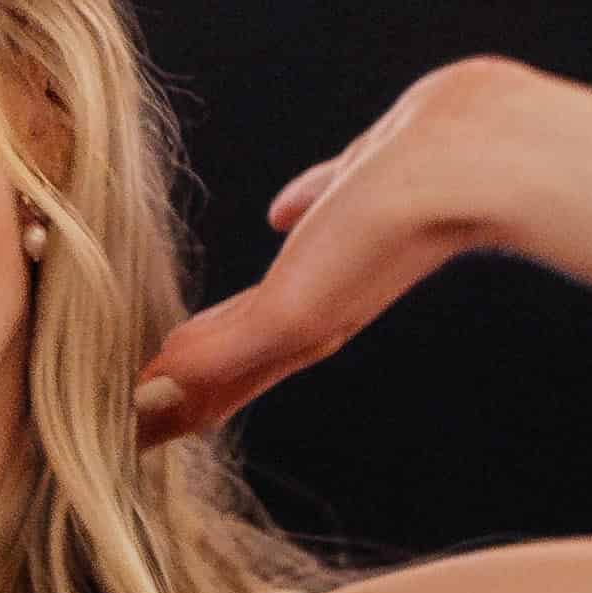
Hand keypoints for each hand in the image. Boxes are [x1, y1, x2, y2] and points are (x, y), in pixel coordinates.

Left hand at [146, 58, 548, 444]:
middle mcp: (317, 296)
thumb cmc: (381, 240)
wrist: (467, 164)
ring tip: (196, 325)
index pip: (212, 385)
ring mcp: (341, 242)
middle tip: (135, 391)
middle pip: (236, 346)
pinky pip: (316, 204)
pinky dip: (297, 211)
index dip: (167, 407)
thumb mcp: (289, 313)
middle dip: (187, 372)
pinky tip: (284, 211)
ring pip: (273, 288)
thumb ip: (224, 355)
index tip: (124, 428)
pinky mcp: (360, 184)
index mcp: (295, 331)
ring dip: (230, 314)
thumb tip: (157, 398)